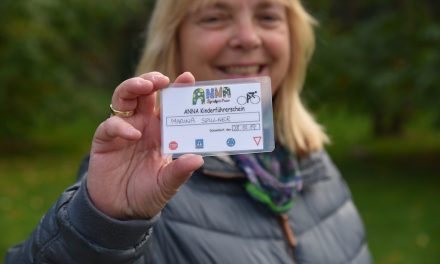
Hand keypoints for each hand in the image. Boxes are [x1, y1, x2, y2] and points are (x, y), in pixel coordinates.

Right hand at [87, 72, 203, 218]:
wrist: (120, 211)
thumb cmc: (147, 194)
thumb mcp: (167, 184)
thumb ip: (179, 172)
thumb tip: (198, 159)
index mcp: (160, 131)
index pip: (169, 104)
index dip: (178, 89)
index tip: (188, 78)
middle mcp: (142, 125)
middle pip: (145, 92)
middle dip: (152, 80)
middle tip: (162, 79)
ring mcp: (122, 130)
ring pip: (124, 97)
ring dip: (133, 87)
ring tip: (146, 86)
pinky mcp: (104, 140)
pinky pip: (110, 125)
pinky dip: (121, 126)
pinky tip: (133, 134)